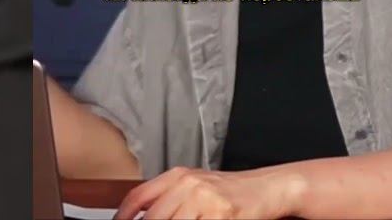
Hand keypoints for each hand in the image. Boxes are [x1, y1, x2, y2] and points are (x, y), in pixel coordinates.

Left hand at [114, 166, 304, 219]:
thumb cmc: (232, 191)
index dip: (123, 216)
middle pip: (153, 218)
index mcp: (178, 175)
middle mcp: (188, 184)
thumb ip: (170, 198)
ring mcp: (205, 199)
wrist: (268, 187)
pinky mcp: (221, 214)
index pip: (138, 197)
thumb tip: (142, 215)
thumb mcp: (197, 187)